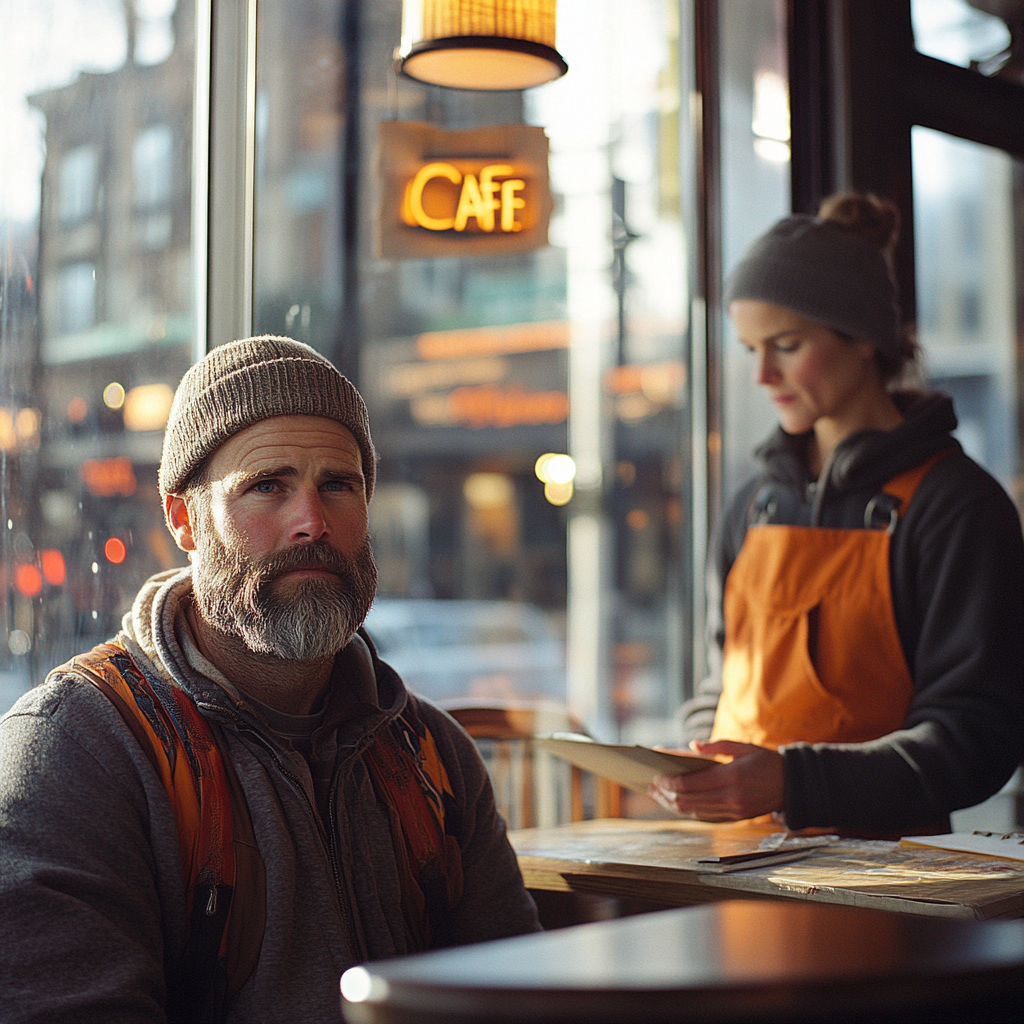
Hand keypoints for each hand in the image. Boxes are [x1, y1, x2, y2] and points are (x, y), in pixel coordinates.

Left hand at [648, 740, 783, 821]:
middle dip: (666, 794)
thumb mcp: (744, 747)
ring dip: (673, 805)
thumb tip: (691, 746)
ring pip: (694, 812)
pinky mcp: (735, 819)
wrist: (793, 785)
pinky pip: (705, 817)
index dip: (670, 782)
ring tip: (657, 795)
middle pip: (688, 801)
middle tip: (650, 786)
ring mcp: (733, 811)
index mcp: (732, 777)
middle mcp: (731, 798)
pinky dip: (687, 811)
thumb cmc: (766, 762)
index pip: (691, 784)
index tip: (655, 776)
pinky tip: (676, 803)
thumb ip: (717, 746)